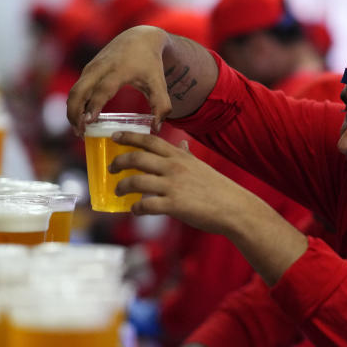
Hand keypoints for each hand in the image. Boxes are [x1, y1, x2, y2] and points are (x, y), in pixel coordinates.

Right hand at [67, 26, 171, 132]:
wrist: (140, 38)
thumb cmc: (150, 63)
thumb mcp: (159, 84)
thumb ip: (161, 106)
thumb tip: (156, 129)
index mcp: (119, 70)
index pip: (102, 89)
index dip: (94, 105)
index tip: (89, 122)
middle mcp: (101, 67)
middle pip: (79, 91)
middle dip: (75, 112)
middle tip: (80, 132)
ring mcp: (91, 67)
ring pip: (75, 91)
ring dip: (73, 110)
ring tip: (79, 130)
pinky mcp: (88, 69)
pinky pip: (77, 89)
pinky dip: (75, 104)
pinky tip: (81, 118)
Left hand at [110, 131, 265, 236]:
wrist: (235, 208)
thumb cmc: (218, 189)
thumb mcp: (201, 166)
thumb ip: (186, 155)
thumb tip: (181, 145)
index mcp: (179, 156)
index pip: (149, 140)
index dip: (128, 136)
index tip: (114, 137)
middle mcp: (174, 167)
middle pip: (136, 157)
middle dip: (118, 161)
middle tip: (111, 168)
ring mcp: (173, 186)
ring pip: (135, 181)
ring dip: (122, 186)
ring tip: (118, 191)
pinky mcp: (174, 205)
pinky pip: (145, 205)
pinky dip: (136, 208)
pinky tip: (135, 210)